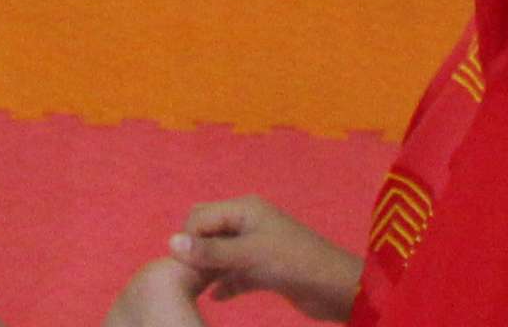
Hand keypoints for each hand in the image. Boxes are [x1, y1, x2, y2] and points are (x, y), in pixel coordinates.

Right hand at [171, 197, 361, 321]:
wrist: (338, 289)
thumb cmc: (294, 263)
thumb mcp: (250, 255)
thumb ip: (211, 251)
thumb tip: (170, 243)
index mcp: (244, 209)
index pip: (200, 217)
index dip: (187, 239)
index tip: (180, 266)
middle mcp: (247, 224)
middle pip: (208, 233)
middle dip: (195, 252)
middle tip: (186, 277)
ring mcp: (256, 247)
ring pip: (220, 255)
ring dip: (209, 269)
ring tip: (195, 289)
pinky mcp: (264, 270)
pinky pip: (235, 273)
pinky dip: (225, 283)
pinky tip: (216, 297)